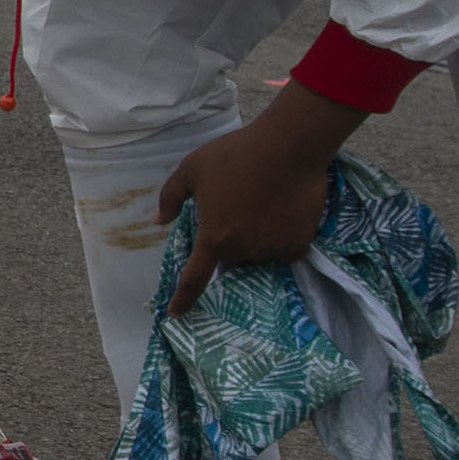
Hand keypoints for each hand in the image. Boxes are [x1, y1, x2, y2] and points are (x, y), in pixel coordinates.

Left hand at [154, 86, 369, 308]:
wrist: (289, 146)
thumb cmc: (235, 154)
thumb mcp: (192, 168)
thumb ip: (171, 197)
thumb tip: (159, 222)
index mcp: (214, 237)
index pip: (195, 278)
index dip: (183, 298)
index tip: (176, 313)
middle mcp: (243, 250)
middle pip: (232, 255)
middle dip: (230, 237)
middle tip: (238, 205)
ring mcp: (272, 249)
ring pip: (258, 252)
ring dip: (256, 237)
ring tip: (262, 201)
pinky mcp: (298, 245)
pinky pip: (284, 249)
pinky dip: (281, 236)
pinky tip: (283, 210)